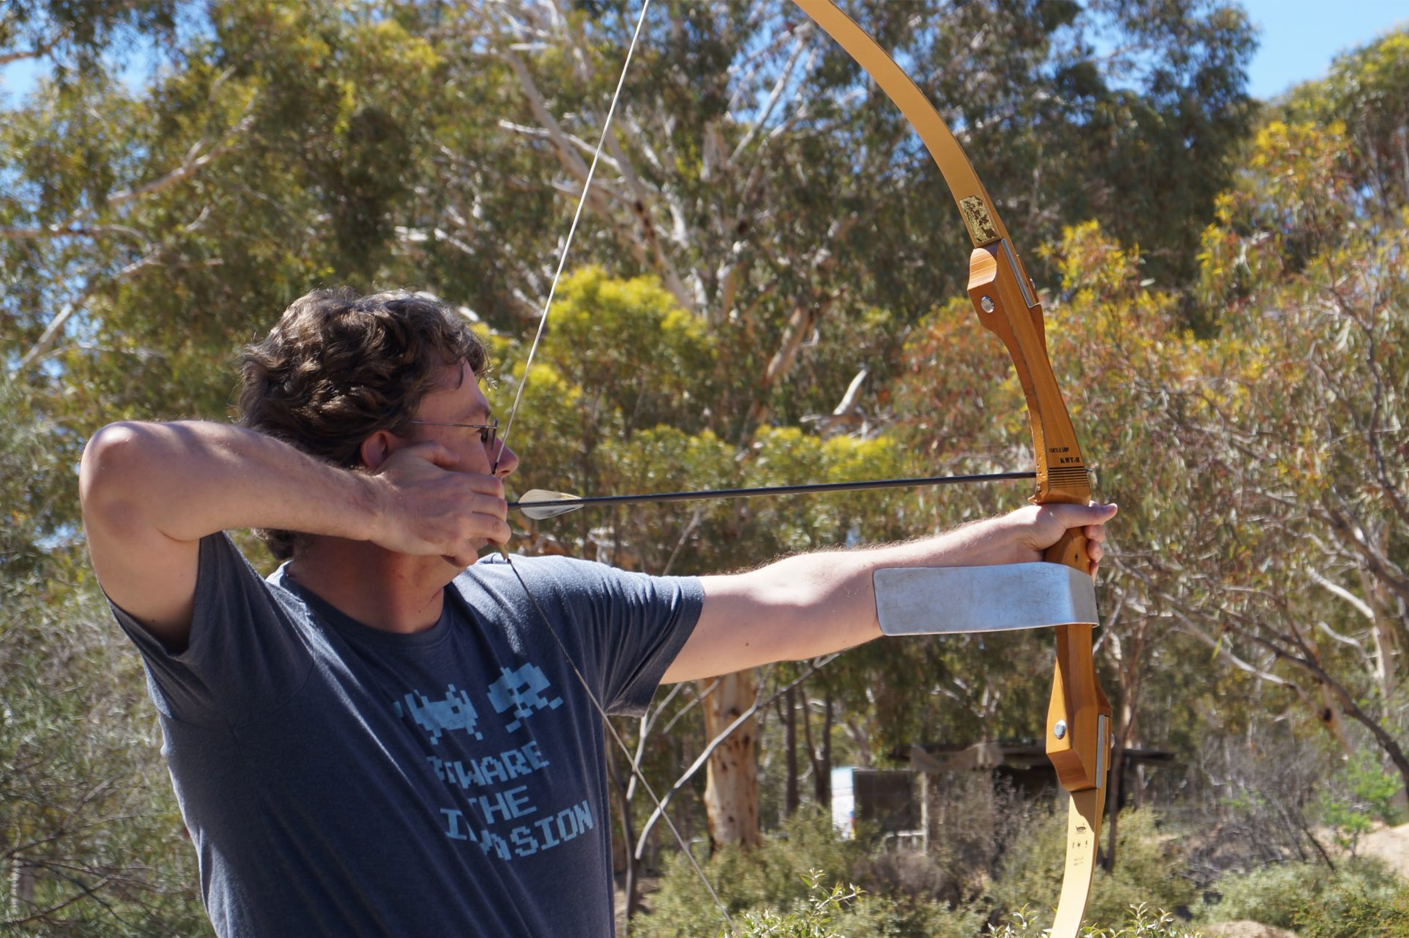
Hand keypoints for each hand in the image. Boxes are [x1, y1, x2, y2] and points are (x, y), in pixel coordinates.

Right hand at [365, 440, 510, 566]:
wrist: (374, 505)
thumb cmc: (389, 480)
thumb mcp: (412, 453)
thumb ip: (436, 450)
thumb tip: (455, 458)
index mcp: (458, 480)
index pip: (495, 486)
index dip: (498, 497)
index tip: (490, 506)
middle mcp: (463, 499)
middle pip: (501, 509)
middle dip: (502, 519)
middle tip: (494, 528)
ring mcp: (458, 521)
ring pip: (497, 531)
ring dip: (497, 539)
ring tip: (491, 544)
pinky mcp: (448, 542)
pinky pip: (471, 554)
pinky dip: (466, 558)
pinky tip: (455, 556)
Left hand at [1003, 501, 1117, 574]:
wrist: (1011, 547)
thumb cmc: (1032, 525)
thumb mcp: (1062, 513)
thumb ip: (1089, 513)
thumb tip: (1114, 508)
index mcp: (1063, 517)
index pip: (1089, 518)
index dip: (1096, 520)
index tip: (1094, 522)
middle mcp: (1064, 534)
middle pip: (1093, 537)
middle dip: (1098, 536)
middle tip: (1090, 536)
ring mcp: (1063, 553)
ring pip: (1090, 555)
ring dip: (1096, 553)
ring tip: (1091, 552)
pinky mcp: (1061, 570)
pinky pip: (1082, 573)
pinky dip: (1090, 571)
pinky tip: (1091, 568)